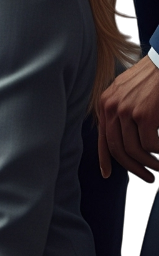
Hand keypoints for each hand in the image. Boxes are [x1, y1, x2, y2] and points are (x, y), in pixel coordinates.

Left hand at [98, 54, 158, 180]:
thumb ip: (120, 113)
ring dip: (149, 164)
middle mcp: (110, 108)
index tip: (106, 174)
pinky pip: (151, 145)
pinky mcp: (144, 116)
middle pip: (117, 148)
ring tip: (158, 168)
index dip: (104, 158)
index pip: (102, 137)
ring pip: (135, 150)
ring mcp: (126, 112)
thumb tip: (123, 140)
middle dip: (132, 167)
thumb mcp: (125, 93)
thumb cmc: (150, 79)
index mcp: (104, 104)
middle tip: (146, 176)